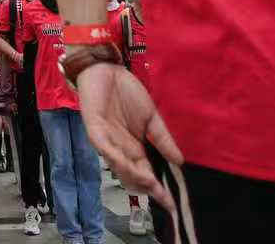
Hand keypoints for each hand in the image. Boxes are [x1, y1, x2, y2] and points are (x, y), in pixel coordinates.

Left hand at [75, 60, 180, 210]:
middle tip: (163, 198)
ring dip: (134, 176)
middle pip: (133, 177)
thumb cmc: (125, 93)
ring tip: (150, 184)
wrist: (106, 70)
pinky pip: (105, 148)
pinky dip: (116, 157)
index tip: (173, 204)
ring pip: (119, 167)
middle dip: (147, 188)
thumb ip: (162, 139)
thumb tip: (180, 162)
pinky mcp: (95, 130)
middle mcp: (120, 150)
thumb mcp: (151, 117)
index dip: (159, 189)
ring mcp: (107, 142)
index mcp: (134, 148)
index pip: (148, 174)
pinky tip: (127, 163)